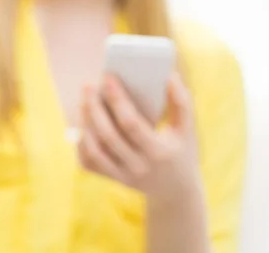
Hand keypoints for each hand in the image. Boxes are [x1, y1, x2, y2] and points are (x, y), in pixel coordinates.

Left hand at [77, 73, 201, 201]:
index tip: (108, 78)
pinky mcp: (112, 179)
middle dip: (94, 107)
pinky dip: (81, 143)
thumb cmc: (181, 151)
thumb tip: (169, 75)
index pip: (131, 123)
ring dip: (85, 123)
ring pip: (94, 149)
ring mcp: (123, 175)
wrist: (176, 191)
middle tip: (88, 86)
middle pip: (107, 134)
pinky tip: (83, 124)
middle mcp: (139, 166)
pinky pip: (88, 162)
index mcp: (158, 151)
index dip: (117, 99)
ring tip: (84, 101)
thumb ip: (181, 102)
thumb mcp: (187, 129)